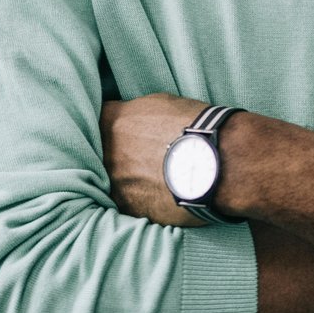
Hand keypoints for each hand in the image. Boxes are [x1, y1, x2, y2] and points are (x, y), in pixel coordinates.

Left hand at [100, 92, 210, 226]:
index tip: (117, 131)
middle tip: (137, 157)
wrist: (217, 163)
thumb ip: (135, 111)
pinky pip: (127, 203)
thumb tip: (131, 117)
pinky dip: (138, 199)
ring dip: (125, 180)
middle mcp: (106, 153)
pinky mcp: (131, 209)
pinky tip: (157, 195)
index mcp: (111, 122)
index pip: (96, 121)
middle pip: (99, 154)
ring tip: (150, 178)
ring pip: (111, 181)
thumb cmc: (194, 126)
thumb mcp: (160, 103)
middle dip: (115, 155)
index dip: (107, 126)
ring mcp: (115, 183)